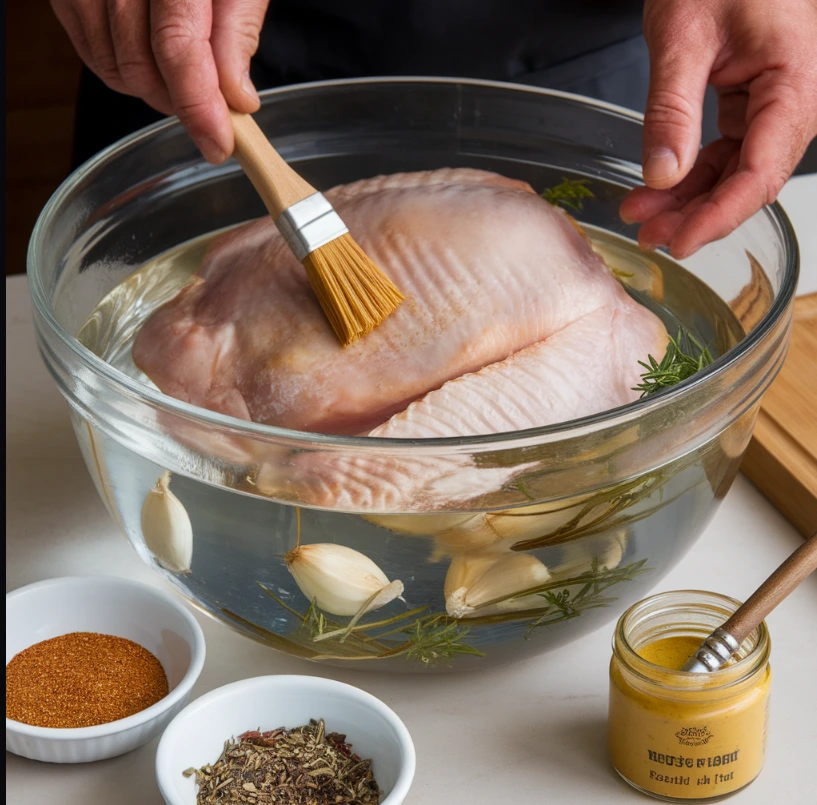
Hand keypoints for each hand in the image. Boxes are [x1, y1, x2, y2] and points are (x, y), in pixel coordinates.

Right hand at [51, 0, 269, 162]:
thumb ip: (236, 32)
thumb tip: (236, 97)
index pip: (177, 47)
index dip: (199, 106)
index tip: (219, 144)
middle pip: (139, 64)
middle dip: (179, 102)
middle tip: (211, 113)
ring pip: (110, 65)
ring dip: (152, 91)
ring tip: (184, 82)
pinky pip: (89, 48)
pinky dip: (122, 69)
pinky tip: (150, 62)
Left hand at [621, 0, 816, 257]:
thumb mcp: (683, 36)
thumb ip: (672, 109)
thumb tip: (662, 174)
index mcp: (794, 83)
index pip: (760, 173)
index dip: (718, 216)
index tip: (679, 242)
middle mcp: (794, 99)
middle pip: (747, 180)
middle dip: (696, 214)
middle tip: (648, 235)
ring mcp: (774, 103)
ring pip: (732, 171)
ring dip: (686, 198)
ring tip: (640, 214)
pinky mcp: (751, 103)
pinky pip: (724, 150)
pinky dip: (688, 172)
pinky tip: (655, 189)